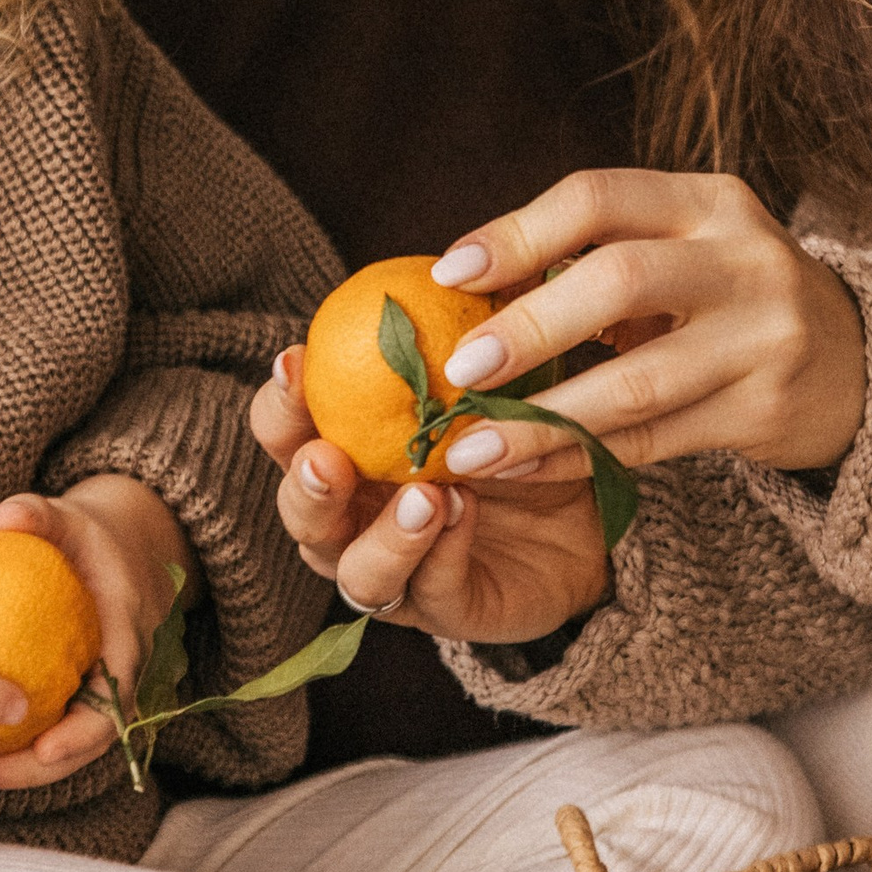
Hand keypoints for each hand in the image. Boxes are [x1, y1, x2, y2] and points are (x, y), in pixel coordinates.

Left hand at [0, 473, 201, 763]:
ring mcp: (107, 694)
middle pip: (91, 741)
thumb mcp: (69, 517)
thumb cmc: (91, 537)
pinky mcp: (85, 701)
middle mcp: (126, 676)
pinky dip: (20, 751)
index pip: (116, 696)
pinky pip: (56, 734)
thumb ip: (37, 514)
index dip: (85, 731)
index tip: (45, 750)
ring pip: (72, 748)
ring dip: (24, 771)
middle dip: (39, 770)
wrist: (130, 553)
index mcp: (128, 637)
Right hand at [250, 353, 610, 647]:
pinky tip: (465, 516)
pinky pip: (433, 592)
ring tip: (423, 497)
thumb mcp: (499, 375)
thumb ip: (467, 331)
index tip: (295, 360)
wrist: (591, 511)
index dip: (279, 402)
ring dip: (382, 536)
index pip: (288, 432)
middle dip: (303, 484)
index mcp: (348, 456)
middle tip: (325, 456)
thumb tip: (459, 259)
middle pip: (300, 513)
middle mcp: (356, 521)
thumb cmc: (522, 434)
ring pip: (356, 574)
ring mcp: (399, 575)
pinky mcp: (451, 613)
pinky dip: (443, 554)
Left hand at [411, 169, 867, 484]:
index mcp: (710, 201)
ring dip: (542, 417)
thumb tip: (468, 289)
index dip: (516, 233)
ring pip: (634, 381)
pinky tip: (524, 465)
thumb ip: (597, 256)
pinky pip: (652, 441)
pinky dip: (578, 456)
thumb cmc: (732, 300)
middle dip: (528, 327)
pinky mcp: (764, 410)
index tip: (450, 275)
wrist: (860, 365)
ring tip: (471, 445)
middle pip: (618, 280)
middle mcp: (745, 259)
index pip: (599, 197)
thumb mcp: (687, 250)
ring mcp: (763, 336)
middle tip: (459, 368)